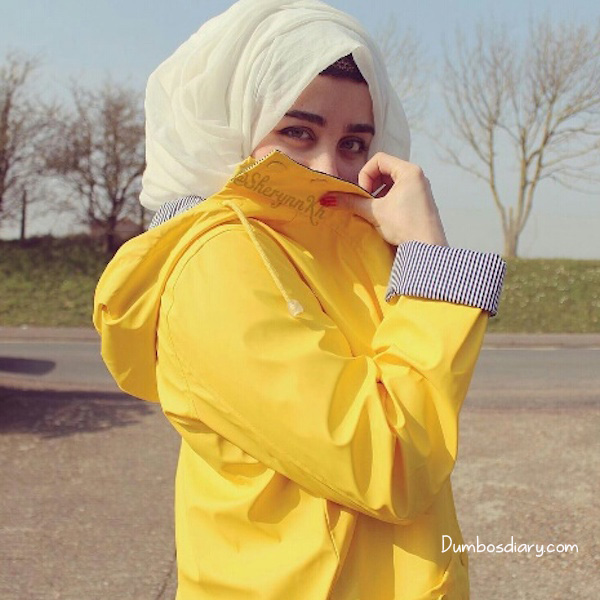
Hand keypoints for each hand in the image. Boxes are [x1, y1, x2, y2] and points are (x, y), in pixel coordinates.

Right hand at [325, 152, 448, 246]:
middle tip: (367, 202)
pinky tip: (385, 217)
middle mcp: (417, 176)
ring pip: (391, 183)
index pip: (378, 159)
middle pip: (385, 170)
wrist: (427, 248)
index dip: (365, 175)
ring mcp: (420, 189)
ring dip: (378, 195)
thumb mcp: (374, 212)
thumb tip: (328, 199)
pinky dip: (388, 201)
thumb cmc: (404, 225)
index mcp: (409, 171)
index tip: (364, 193)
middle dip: (371, 185)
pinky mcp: (420, 203)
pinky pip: (400, 193)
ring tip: (375, 211)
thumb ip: (351, 202)